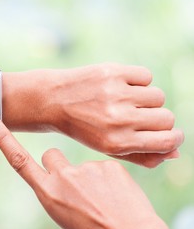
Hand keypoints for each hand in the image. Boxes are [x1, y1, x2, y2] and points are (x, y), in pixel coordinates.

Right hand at [0, 117, 181, 228]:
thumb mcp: (67, 226)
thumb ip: (60, 204)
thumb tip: (67, 196)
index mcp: (48, 194)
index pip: (19, 162)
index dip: (4, 140)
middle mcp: (64, 177)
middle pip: (51, 155)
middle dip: (58, 166)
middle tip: (77, 187)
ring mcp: (87, 168)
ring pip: (82, 166)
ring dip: (90, 179)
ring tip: (105, 201)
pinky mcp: (110, 165)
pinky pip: (105, 167)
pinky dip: (110, 180)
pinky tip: (118, 196)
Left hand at [5, 63, 183, 167]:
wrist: (52, 101)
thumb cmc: (83, 128)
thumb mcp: (107, 148)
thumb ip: (141, 155)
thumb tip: (174, 153)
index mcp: (116, 142)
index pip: (167, 141)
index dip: (174, 138)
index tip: (170, 135)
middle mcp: (117, 119)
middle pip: (166, 118)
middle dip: (159, 120)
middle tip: (141, 118)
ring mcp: (115, 94)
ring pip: (158, 97)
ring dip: (147, 100)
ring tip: (127, 102)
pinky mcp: (112, 72)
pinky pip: (146, 76)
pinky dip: (138, 82)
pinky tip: (121, 87)